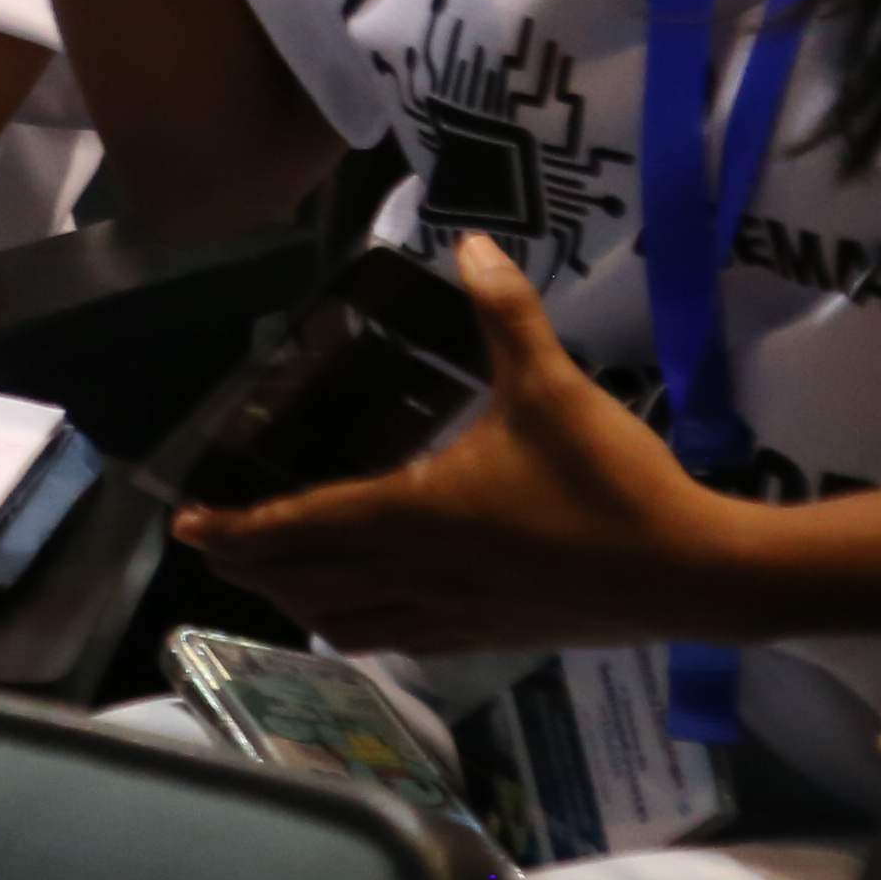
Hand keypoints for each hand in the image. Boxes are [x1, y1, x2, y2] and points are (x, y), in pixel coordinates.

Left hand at [177, 234, 754, 652]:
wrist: (692, 576)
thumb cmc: (612, 483)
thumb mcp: (553, 386)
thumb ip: (507, 313)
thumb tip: (472, 243)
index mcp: (420, 516)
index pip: (305, 526)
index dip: (242, 527)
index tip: (188, 524)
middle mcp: (422, 574)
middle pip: (310, 582)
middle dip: (253, 565)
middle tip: (213, 543)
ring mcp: (456, 615)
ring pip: (350, 621)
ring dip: (300, 601)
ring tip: (274, 578)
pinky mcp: (492, 636)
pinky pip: (400, 637)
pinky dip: (360, 624)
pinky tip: (365, 609)